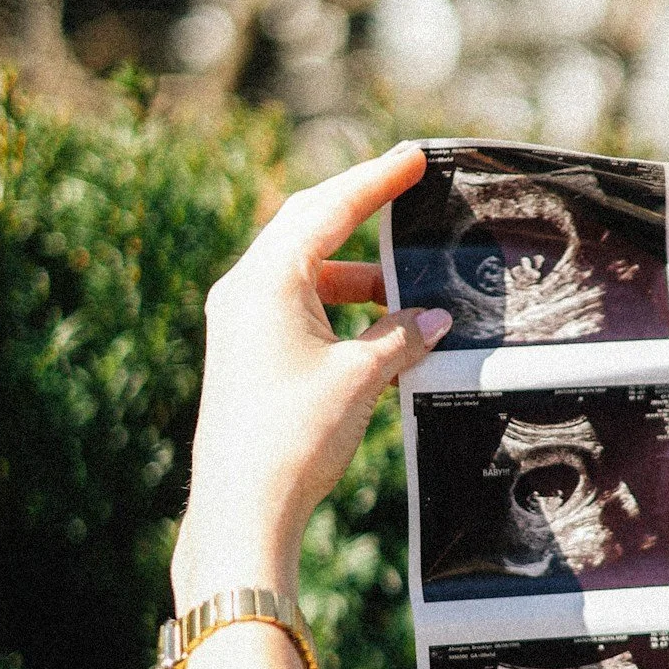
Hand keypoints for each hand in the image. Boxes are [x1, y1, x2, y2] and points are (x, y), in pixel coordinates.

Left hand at [171, 144, 449, 613]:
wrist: (241, 510)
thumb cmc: (293, 439)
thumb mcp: (360, 379)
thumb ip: (400, 337)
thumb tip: (430, 319)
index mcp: (266, 280)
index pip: (327, 208)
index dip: (375, 180)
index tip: (412, 157)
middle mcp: (243, 291)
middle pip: (306, 226)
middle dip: (359, 210)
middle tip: (405, 189)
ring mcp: (238, 322)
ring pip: (302, 270)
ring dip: (353, 273)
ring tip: (402, 288)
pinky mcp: (242, 353)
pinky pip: (293, 306)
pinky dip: (336, 305)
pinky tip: (374, 328)